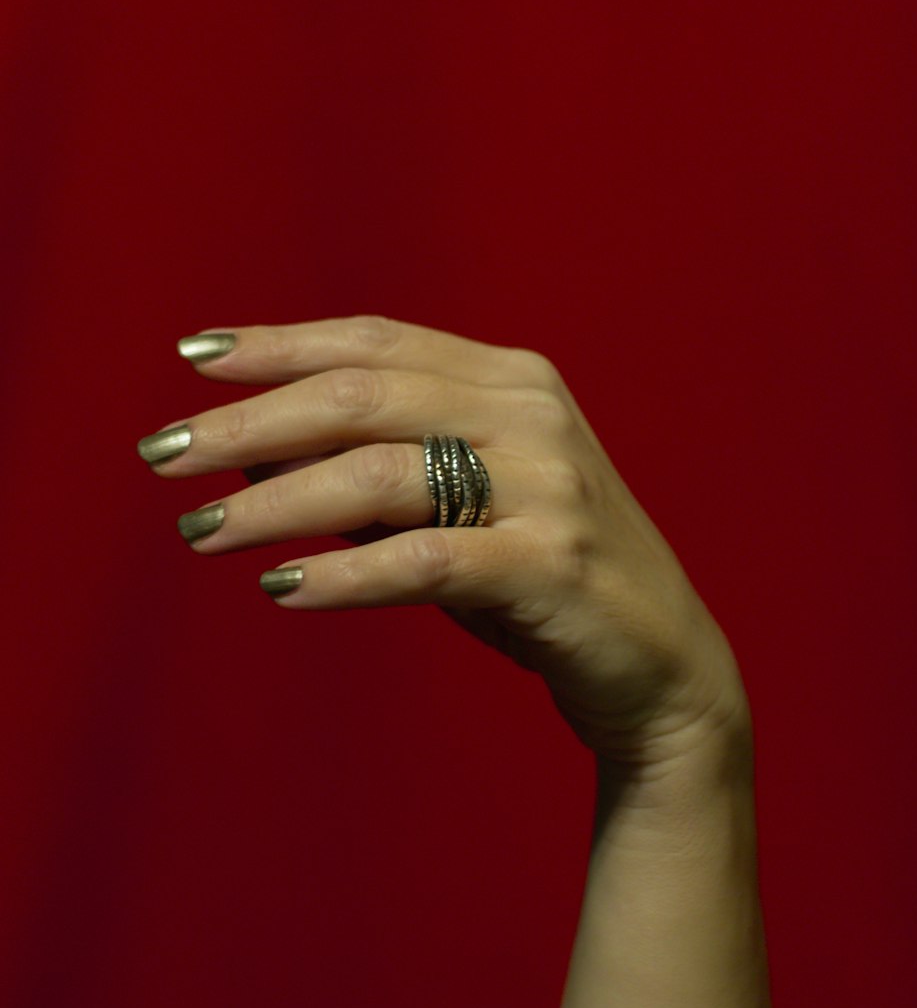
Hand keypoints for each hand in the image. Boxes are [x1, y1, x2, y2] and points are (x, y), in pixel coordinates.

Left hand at [137, 315, 750, 790]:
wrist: (660, 667)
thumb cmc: (540, 579)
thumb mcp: (458, 508)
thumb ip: (373, 470)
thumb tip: (247, 451)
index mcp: (511, 380)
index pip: (375, 340)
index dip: (279, 343)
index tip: (192, 356)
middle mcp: (531, 415)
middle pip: (364, 394)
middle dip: (252, 420)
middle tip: (165, 454)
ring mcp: (548, 486)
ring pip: (383, 473)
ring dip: (277, 501)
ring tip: (200, 529)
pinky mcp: (553, 563)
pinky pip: (426, 561)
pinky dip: (346, 573)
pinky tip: (282, 587)